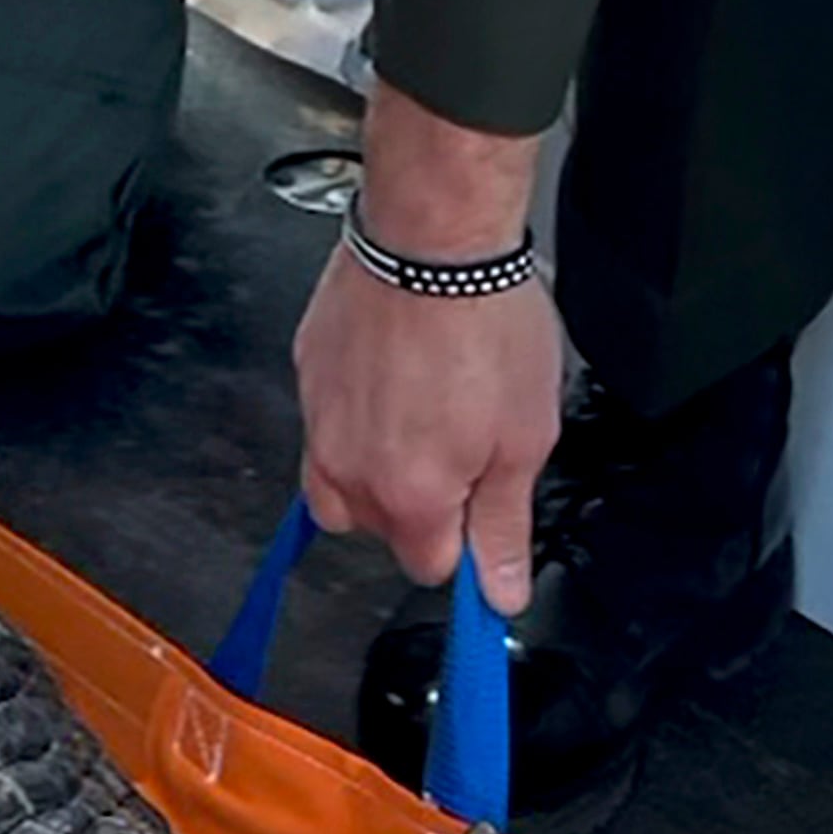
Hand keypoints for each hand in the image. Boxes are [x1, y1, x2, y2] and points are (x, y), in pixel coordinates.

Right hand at [291, 84, 561, 612]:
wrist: (432, 239)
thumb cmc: (486, 326)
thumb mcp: (525, 438)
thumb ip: (505, 525)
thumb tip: (499, 594)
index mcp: (409, 496)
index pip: (428, 567)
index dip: (465, 543)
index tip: (485, 513)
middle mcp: (349, 471)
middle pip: (379, 528)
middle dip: (420, 503)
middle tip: (466, 442)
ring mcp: (318, 423)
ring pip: (340, 483)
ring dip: (377, 468)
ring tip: (423, 413)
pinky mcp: (308, 376)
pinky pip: (326, 423)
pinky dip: (357, 415)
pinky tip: (399, 373)